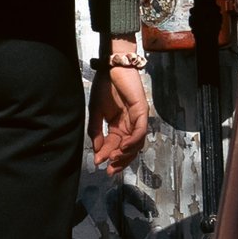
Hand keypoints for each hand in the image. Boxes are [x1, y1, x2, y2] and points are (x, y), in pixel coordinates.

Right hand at [90, 51, 154, 171]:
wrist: (111, 68)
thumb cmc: (104, 86)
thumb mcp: (95, 112)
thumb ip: (96, 132)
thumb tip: (96, 151)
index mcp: (118, 126)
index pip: (113, 146)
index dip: (106, 155)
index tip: (97, 163)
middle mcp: (129, 125)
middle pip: (127, 149)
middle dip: (119, 161)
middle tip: (110, 170)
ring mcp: (137, 119)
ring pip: (136, 144)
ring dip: (126, 154)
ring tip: (114, 158)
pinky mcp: (142, 113)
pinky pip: (140, 132)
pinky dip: (133, 141)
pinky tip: (122, 147)